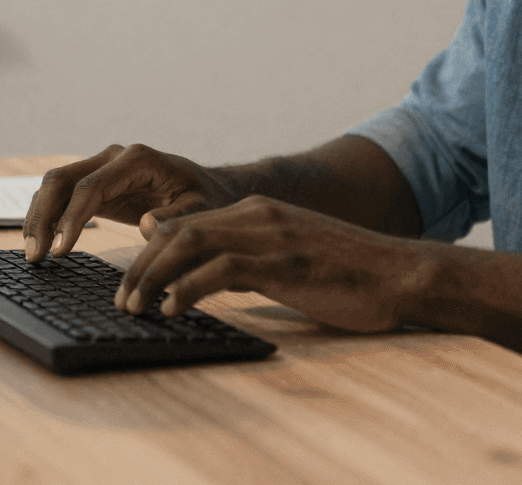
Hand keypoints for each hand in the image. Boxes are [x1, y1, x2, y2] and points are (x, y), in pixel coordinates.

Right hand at [22, 143, 238, 261]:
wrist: (205, 187)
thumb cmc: (203, 198)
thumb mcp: (199, 209)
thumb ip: (175, 216)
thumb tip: (146, 225)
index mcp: (137, 160)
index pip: (91, 186)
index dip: (71, 218)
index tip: (60, 250)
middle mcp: (114, 157)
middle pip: (62, 180)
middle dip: (43, 217)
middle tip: (36, 256)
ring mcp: (101, 167)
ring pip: (54, 185)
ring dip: (38, 218)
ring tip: (32, 256)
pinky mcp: (94, 183)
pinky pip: (60, 195)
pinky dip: (46, 217)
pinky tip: (40, 244)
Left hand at [116, 194, 441, 333]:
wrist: (400, 272)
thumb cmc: (349, 273)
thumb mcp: (290, 257)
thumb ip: (249, 259)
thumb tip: (205, 274)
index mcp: (259, 211)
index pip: (186, 221)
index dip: (150, 248)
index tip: (130, 279)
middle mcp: (259, 215)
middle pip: (177, 231)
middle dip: (141, 266)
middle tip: (122, 301)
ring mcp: (271, 236)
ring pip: (189, 244)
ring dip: (153, 277)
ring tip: (136, 308)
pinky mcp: (283, 264)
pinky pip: (221, 270)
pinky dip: (188, 289)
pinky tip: (173, 310)